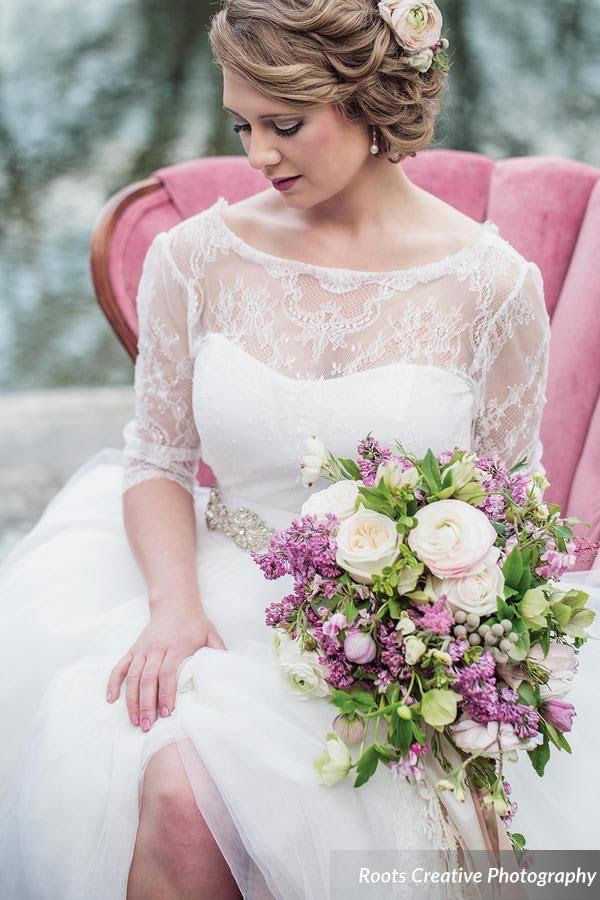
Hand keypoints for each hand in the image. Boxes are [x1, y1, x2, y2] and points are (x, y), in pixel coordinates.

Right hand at [105, 605, 225, 730]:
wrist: (174, 602)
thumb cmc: (194, 623)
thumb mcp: (210, 634)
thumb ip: (218, 652)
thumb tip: (228, 671)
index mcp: (176, 646)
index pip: (168, 673)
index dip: (165, 693)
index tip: (166, 713)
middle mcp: (156, 648)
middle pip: (147, 678)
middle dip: (146, 703)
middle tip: (147, 725)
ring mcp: (143, 649)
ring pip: (132, 676)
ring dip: (131, 699)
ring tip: (134, 720)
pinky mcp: (134, 649)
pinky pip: (120, 666)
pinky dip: (113, 682)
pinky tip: (111, 699)